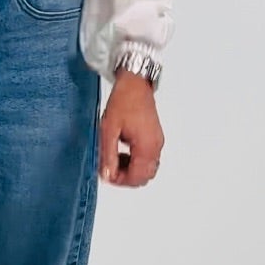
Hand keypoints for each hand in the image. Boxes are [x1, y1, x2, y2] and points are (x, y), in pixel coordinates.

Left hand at [99, 72, 163, 186]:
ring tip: (116, 157)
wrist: (135, 84)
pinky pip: (149, 158)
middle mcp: (155, 146)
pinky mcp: (156, 137)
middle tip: (111, 168)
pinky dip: (137, 161)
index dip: (120, 181)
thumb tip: (107, 174)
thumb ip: (108, 155)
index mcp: (146, 146)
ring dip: (132, 169)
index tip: (107, 174)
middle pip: (144, 177)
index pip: (137, 177)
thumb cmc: (124, 101)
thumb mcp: (109, 130)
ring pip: (148, 169)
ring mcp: (157, 142)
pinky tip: (124, 151)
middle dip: (126, 177)